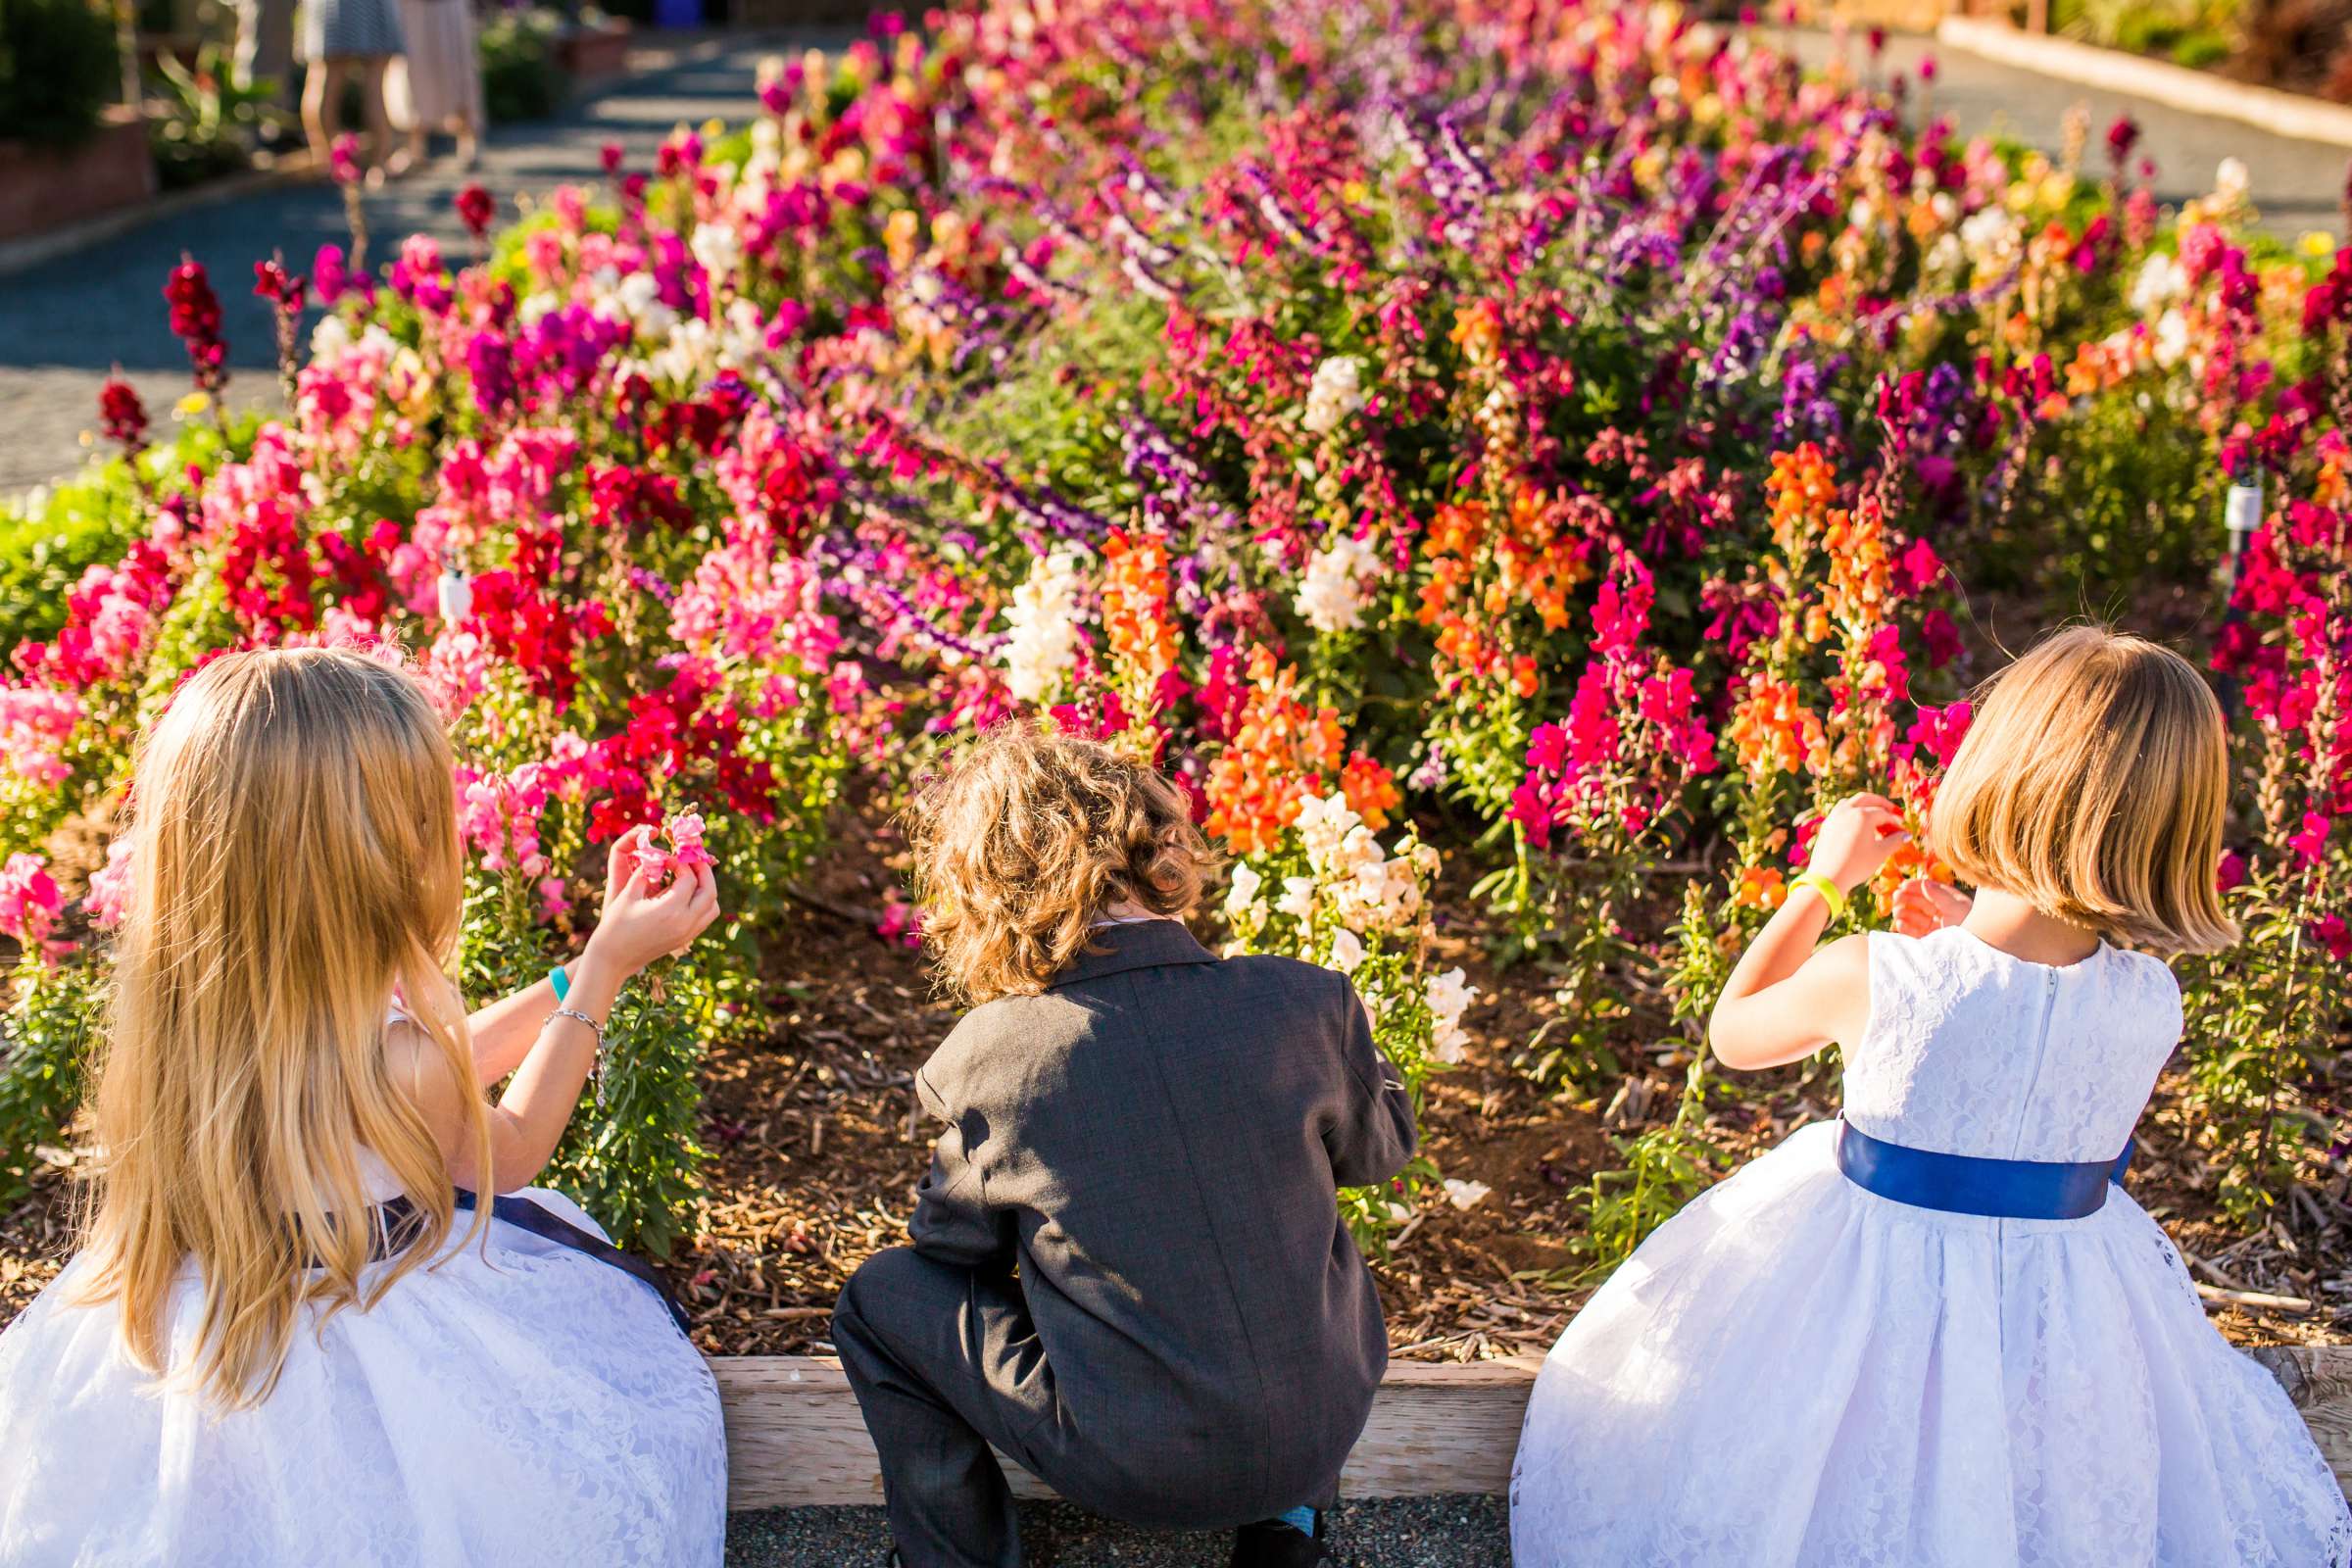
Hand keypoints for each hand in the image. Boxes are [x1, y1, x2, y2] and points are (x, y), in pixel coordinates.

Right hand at [584, 830, 720, 979]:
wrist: (613, 959)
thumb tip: (659, 856)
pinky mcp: (685, 940)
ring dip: (707, 888)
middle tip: (691, 860)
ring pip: (712, 907)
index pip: (689, 879)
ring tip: (691, 876)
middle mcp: (684, 923)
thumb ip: (646, 872)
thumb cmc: (616, 925)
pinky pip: (705, 918)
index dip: (681, 864)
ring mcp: (687, 934)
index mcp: (670, 911)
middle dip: (703, 872)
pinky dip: (703, 903)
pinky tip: (687, 894)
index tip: (669, 858)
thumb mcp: (628, 894)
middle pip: (709, 892)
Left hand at [1805, 794, 1909, 893]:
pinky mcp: (1827, 824)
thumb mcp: (1880, 853)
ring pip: (1852, 802)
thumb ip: (1895, 841)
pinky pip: (1842, 811)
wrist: (1827, 878)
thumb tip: (1906, 835)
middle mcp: (1847, 811)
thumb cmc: (1856, 865)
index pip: (1884, 814)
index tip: (1902, 831)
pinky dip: (1853, 812)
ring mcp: (1834, 816)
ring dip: (1865, 805)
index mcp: (1862, 815)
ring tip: (1875, 817)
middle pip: (1867, 799)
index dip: (1895, 822)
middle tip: (1892, 812)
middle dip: (1882, 804)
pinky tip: (1859, 825)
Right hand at [1890, 876, 1971, 937]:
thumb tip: (1924, 882)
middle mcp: (1942, 913)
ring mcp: (1934, 926)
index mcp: (1951, 902)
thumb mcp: (1956, 908)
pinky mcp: (1929, 939)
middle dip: (1907, 899)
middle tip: (1896, 896)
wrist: (1972, 951)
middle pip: (1920, 902)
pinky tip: (1900, 923)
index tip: (1904, 885)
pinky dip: (1905, 928)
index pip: (1931, 890)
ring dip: (1904, 912)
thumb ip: (1940, 894)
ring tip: (1897, 911)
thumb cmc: (1969, 927)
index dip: (1917, 886)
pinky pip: (1914, 931)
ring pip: (1915, 916)